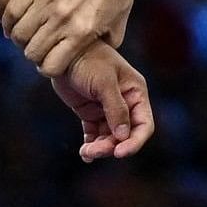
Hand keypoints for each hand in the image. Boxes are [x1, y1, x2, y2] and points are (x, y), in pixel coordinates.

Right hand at [3, 0, 137, 73]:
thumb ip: (99, 50)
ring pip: (18, 32)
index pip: (49, 66)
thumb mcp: (115, 30)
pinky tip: (16, 23)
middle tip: (39, 46)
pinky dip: (10, 21)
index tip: (49, 61)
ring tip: (28, 34)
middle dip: (34, 54)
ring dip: (21, 38)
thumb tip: (85, 66)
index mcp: (81, 32)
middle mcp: (62, 17)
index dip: (47, 68)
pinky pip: (12, 10)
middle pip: (31, 51)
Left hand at [53, 46, 158, 162]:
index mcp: (135, 93)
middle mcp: (125, 103)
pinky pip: (95, 134)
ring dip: (100, 148)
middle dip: (112, 146)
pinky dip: (91, 144)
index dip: (135, 142)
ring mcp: (107, 109)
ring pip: (110, 137)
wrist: (63, 53)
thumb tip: (124, 135)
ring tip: (86, 152)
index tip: (120, 153)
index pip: (143, 124)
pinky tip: (84, 154)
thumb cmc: (88, 60)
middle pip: (125, 135)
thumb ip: (116, 108)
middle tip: (93, 151)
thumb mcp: (104, 82)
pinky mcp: (90, 113)